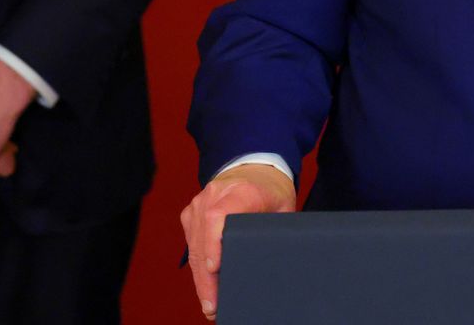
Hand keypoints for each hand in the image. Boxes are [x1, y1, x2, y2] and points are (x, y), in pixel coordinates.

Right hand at [181, 165, 297, 319]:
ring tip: (210, 304)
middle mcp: (214, 195)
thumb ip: (277, 229)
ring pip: (193, 246)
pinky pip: (190, 244)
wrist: (253, 168)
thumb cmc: (271, 190)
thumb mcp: (283, 206)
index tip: (214, 266)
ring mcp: (199, 204)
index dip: (214, 242)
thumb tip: (277, 260)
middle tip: (213, 305)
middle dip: (206, 276)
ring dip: (200, 278)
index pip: (219, 215)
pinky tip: (205, 287)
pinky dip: (196, 267)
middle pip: (203, 238)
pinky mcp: (191, 213)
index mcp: (241, 190)